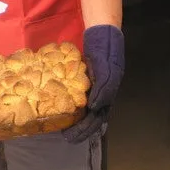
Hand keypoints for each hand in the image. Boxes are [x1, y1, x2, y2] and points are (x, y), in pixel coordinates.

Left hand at [63, 24, 124, 143]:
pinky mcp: (85, 80)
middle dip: (79, 129)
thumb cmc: (107, 52)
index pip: (97, 119)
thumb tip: (93, 108)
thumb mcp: (108, 69)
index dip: (85, 129)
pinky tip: (62, 107)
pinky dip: (72, 105)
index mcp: (107, 95)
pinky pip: (78, 96)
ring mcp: (93, 88)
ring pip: (85, 110)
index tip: (71, 136)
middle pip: (91, 118)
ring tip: (63, 127)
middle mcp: (101, 94)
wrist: (102, 33)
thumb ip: (104, 88)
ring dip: (76, 120)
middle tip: (65, 136)